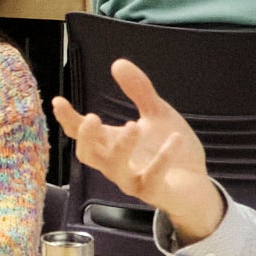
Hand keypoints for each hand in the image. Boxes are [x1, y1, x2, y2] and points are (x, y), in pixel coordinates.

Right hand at [48, 57, 221, 235]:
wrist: (196, 186)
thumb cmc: (171, 152)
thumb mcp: (156, 114)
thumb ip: (139, 91)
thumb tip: (118, 63)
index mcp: (111, 144)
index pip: (82, 133)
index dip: (68, 119)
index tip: (58, 101)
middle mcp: (116, 164)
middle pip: (88, 155)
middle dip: (86, 138)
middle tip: (92, 118)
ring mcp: (133, 180)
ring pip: (116, 168)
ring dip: (122, 147)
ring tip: (134, 126)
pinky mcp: (154, 192)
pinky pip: (152, 178)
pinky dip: (162, 159)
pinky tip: (174, 140)